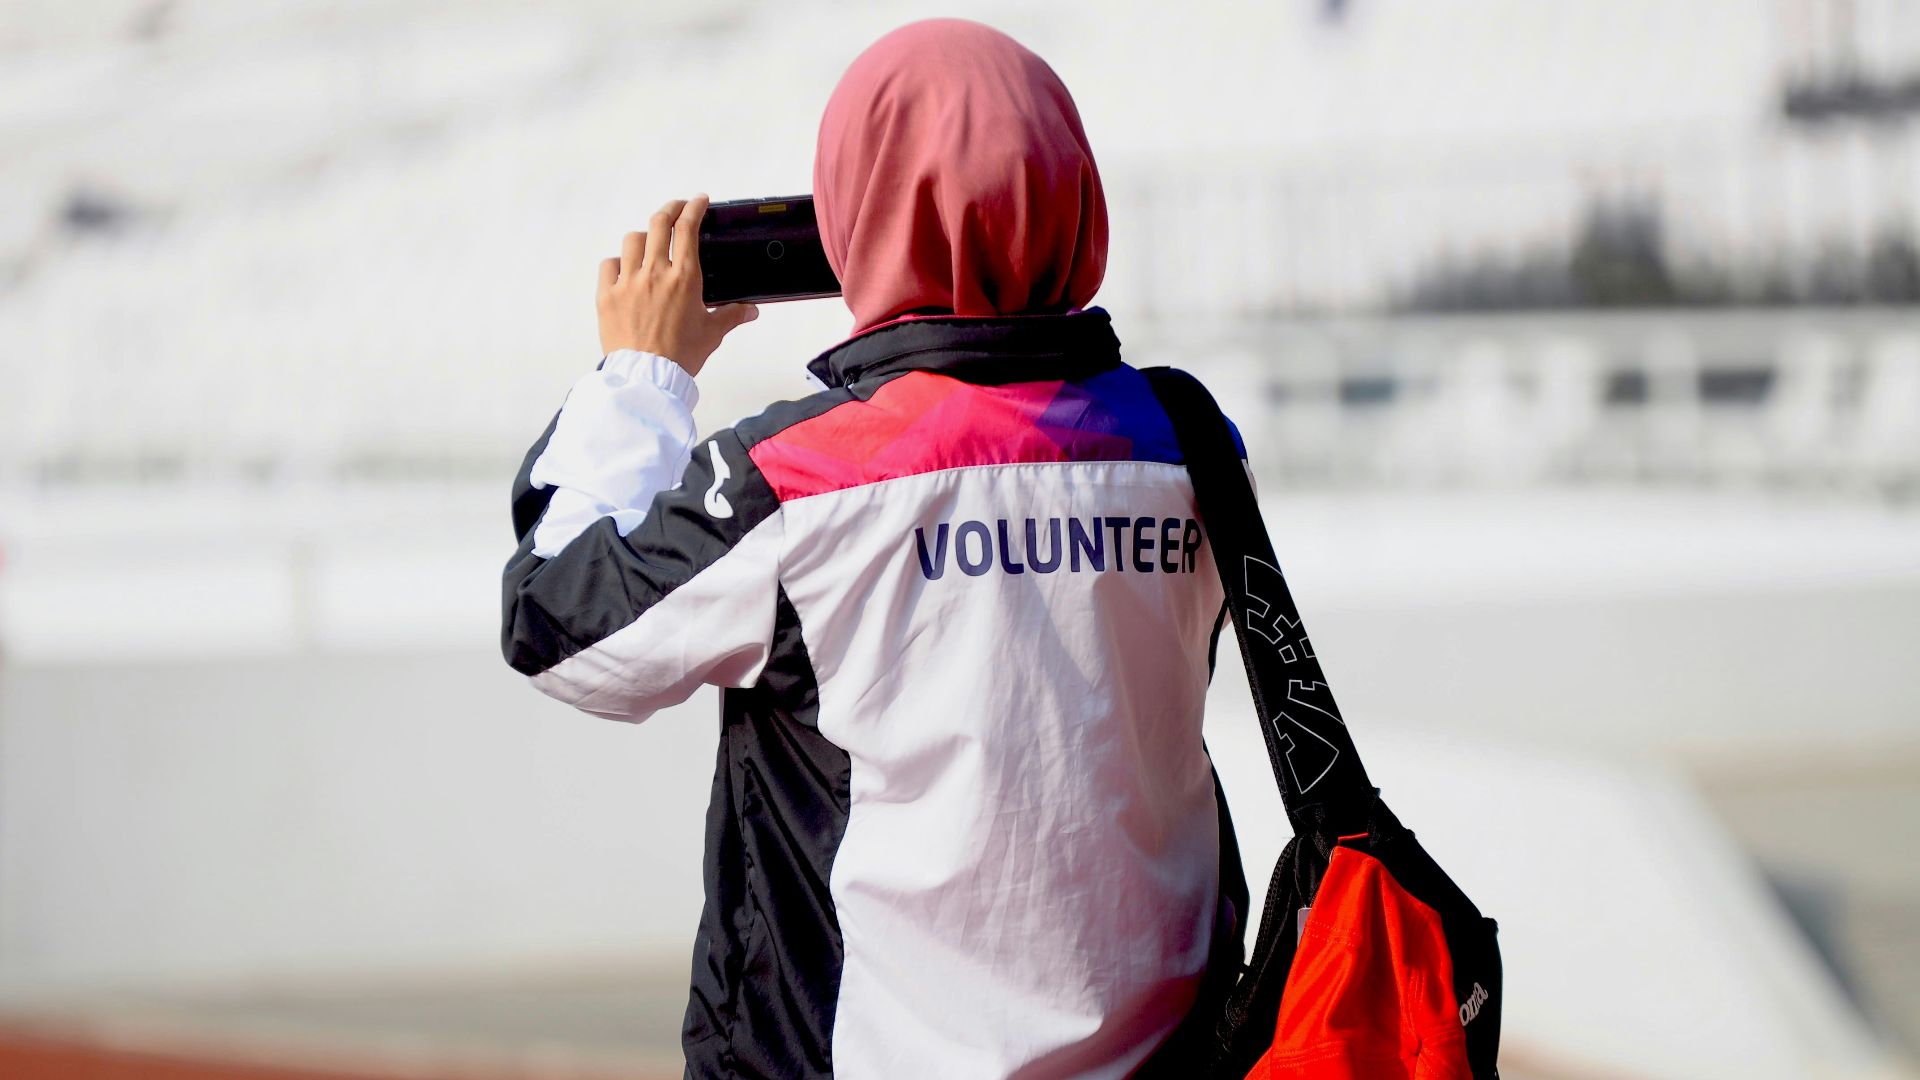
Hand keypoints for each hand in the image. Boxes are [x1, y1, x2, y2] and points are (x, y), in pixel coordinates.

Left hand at [597, 194, 757, 375]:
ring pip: (632, 240)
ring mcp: (628, 282)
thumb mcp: (711, 333)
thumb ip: (731, 315)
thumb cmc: (681, 356)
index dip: (693, 208)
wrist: (648, 377)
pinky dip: (617, 263)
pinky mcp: (607, 295)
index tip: (698, 201)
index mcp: (684, 278)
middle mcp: (655, 273)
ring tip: (649, 245)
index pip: (687, 228)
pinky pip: (609, 265)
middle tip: (676, 210)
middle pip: (658, 223)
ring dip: (643, 237)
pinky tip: (625, 271)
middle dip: (669, 210)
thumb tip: (750, 310)